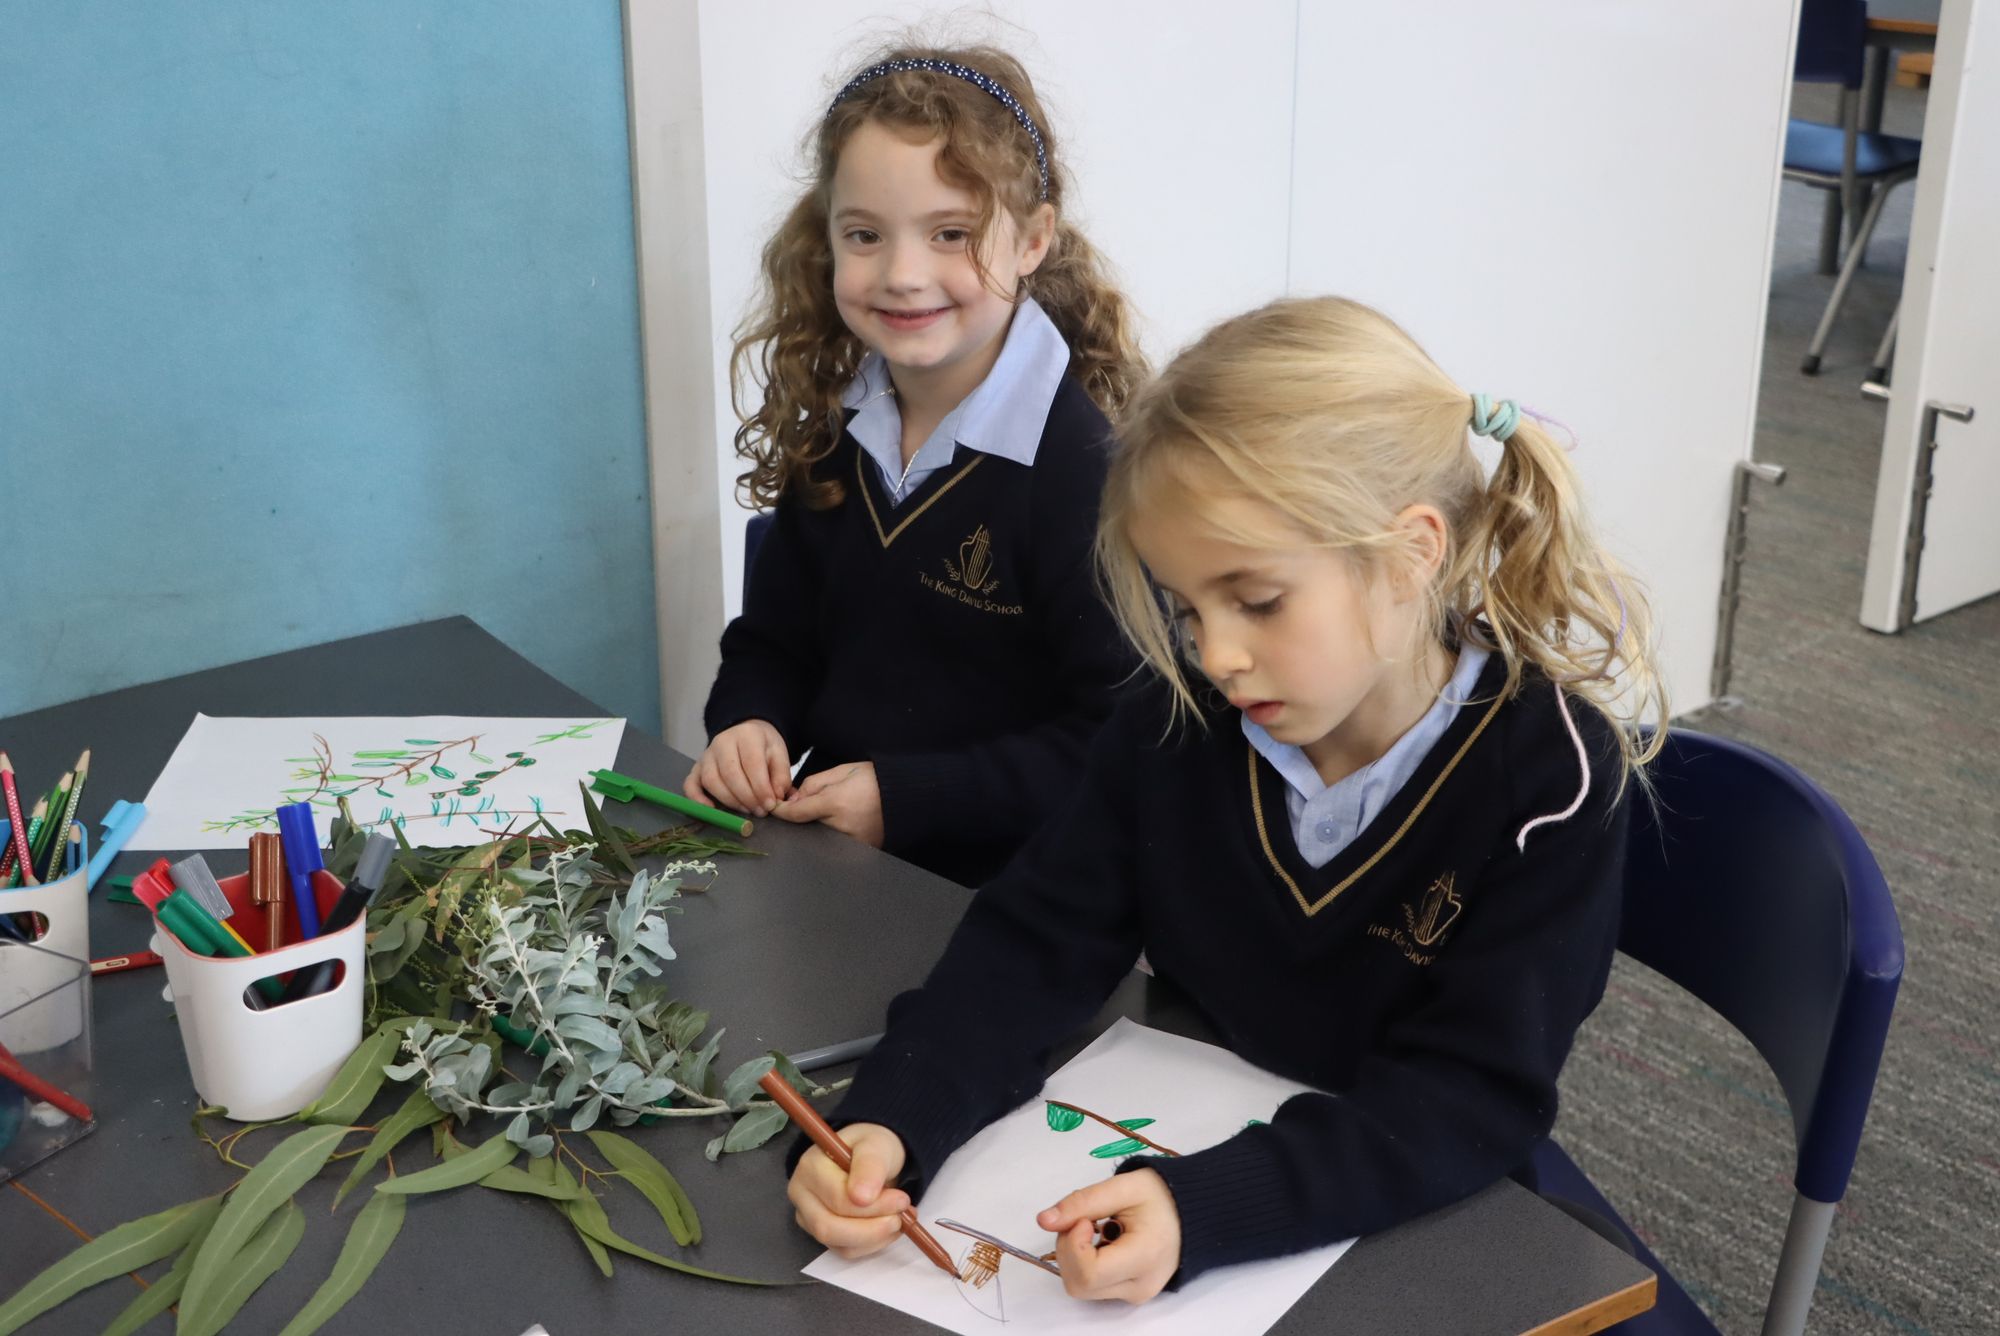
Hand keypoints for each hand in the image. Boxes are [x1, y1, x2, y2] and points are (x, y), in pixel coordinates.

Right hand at [685, 720, 791, 814]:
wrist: (746, 734)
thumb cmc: (763, 746)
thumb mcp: (779, 754)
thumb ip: (781, 776)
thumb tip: (777, 797)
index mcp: (746, 735)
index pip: (751, 763)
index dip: (761, 787)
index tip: (770, 804)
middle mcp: (722, 742)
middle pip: (730, 774)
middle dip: (746, 797)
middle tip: (760, 811)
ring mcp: (706, 755)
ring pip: (711, 781)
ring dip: (729, 801)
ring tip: (747, 810)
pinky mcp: (696, 767)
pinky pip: (690, 784)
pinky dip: (697, 799)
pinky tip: (711, 809)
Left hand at [772, 762, 883, 847]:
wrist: (904, 793)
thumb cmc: (874, 779)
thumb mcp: (841, 772)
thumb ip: (813, 785)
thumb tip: (793, 801)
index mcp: (835, 804)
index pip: (797, 813)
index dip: (782, 811)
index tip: (774, 808)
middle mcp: (842, 827)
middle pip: (808, 828)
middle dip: (805, 818)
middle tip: (811, 806)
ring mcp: (852, 842)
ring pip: (822, 838)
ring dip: (819, 828)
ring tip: (836, 813)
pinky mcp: (862, 850)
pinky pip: (838, 845)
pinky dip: (834, 836)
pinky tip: (845, 822)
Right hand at [786, 1123, 911, 1258]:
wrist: (872, 1159)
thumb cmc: (871, 1148)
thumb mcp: (877, 1145)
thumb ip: (870, 1165)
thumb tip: (861, 1197)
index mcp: (810, 1166)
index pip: (837, 1199)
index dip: (873, 1206)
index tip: (903, 1200)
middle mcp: (802, 1194)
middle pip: (829, 1227)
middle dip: (872, 1228)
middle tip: (901, 1217)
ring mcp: (808, 1217)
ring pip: (839, 1244)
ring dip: (875, 1238)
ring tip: (898, 1220)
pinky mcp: (821, 1235)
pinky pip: (846, 1251)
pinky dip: (872, 1245)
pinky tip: (887, 1228)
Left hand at [1036, 1168, 1180, 1303]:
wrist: (1192, 1212)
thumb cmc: (1162, 1196)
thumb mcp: (1123, 1187)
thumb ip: (1082, 1202)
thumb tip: (1043, 1220)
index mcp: (1144, 1258)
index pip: (1087, 1273)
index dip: (1073, 1244)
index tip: (1085, 1219)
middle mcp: (1140, 1286)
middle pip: (1078, 1283)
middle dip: (1069, 1248)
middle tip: (1087, 1219)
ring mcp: (1136, 1295)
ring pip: (1081, 1286)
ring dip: (1076, 1255)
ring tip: (1098, 1228)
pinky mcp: (1130, 1294)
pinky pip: (1092, 1285)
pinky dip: (1086, 1262)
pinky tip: (1104, 1241)